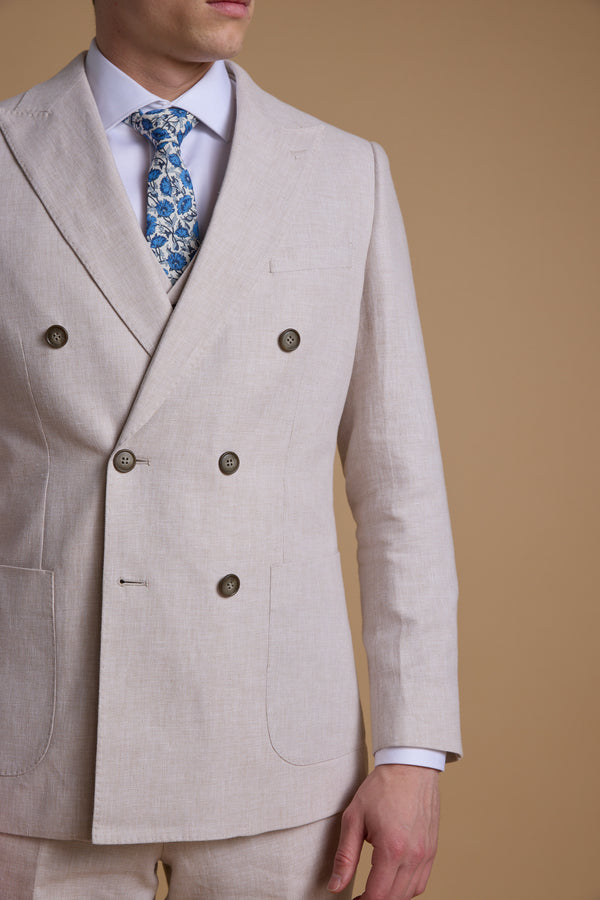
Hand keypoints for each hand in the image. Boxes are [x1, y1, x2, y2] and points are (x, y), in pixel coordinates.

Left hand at [327, 764, 439, 899]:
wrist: (410, 766)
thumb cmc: (381, 788)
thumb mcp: (354, 818)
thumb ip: (345, 856)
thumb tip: (335, 886)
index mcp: (392, 850)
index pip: (377, 896)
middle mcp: (413, 856)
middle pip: (394, 899)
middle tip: (359, 897)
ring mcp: (426, 854)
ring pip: (410, 893)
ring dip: (391, 896)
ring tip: (374, 889)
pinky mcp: (432, 850)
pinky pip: (421, 881)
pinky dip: (406, 888)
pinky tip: (392, 879)